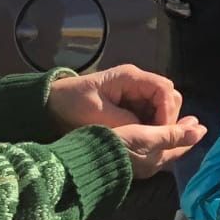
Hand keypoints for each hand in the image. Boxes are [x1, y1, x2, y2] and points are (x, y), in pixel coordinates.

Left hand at [48, 64, 182, 132]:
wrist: (51, 105)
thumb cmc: (72, 104)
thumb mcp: (97, 115)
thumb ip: (126, 121)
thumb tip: (148, 132)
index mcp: (130, 77)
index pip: (164, 90)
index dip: (167, 111)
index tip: (160, 132)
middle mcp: (138, 82)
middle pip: (169, 97)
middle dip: (167, 119)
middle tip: (157, 140)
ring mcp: (136, 93)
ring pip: (163, 107)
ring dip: (160, 124)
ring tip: (151, 142)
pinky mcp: (132, 105)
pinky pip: (151, 115)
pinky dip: (152, 127)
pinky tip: (144, 139)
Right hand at [106, 118, 207, 178]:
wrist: (84, 161)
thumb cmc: (118, 147)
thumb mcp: (147, 137)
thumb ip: (173, 135)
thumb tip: (201, 131)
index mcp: (156, 160)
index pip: (180, 147)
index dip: (190, 134)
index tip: (199, 122)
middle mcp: (148, 166)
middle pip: (169, 149)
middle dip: (179, 135)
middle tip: (188, 120)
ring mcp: (134, 166)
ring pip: (156, 150)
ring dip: (165, 137)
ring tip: (169, 123)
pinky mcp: (121, 162)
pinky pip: (143, 149)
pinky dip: (151, 139)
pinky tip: (147, 132)